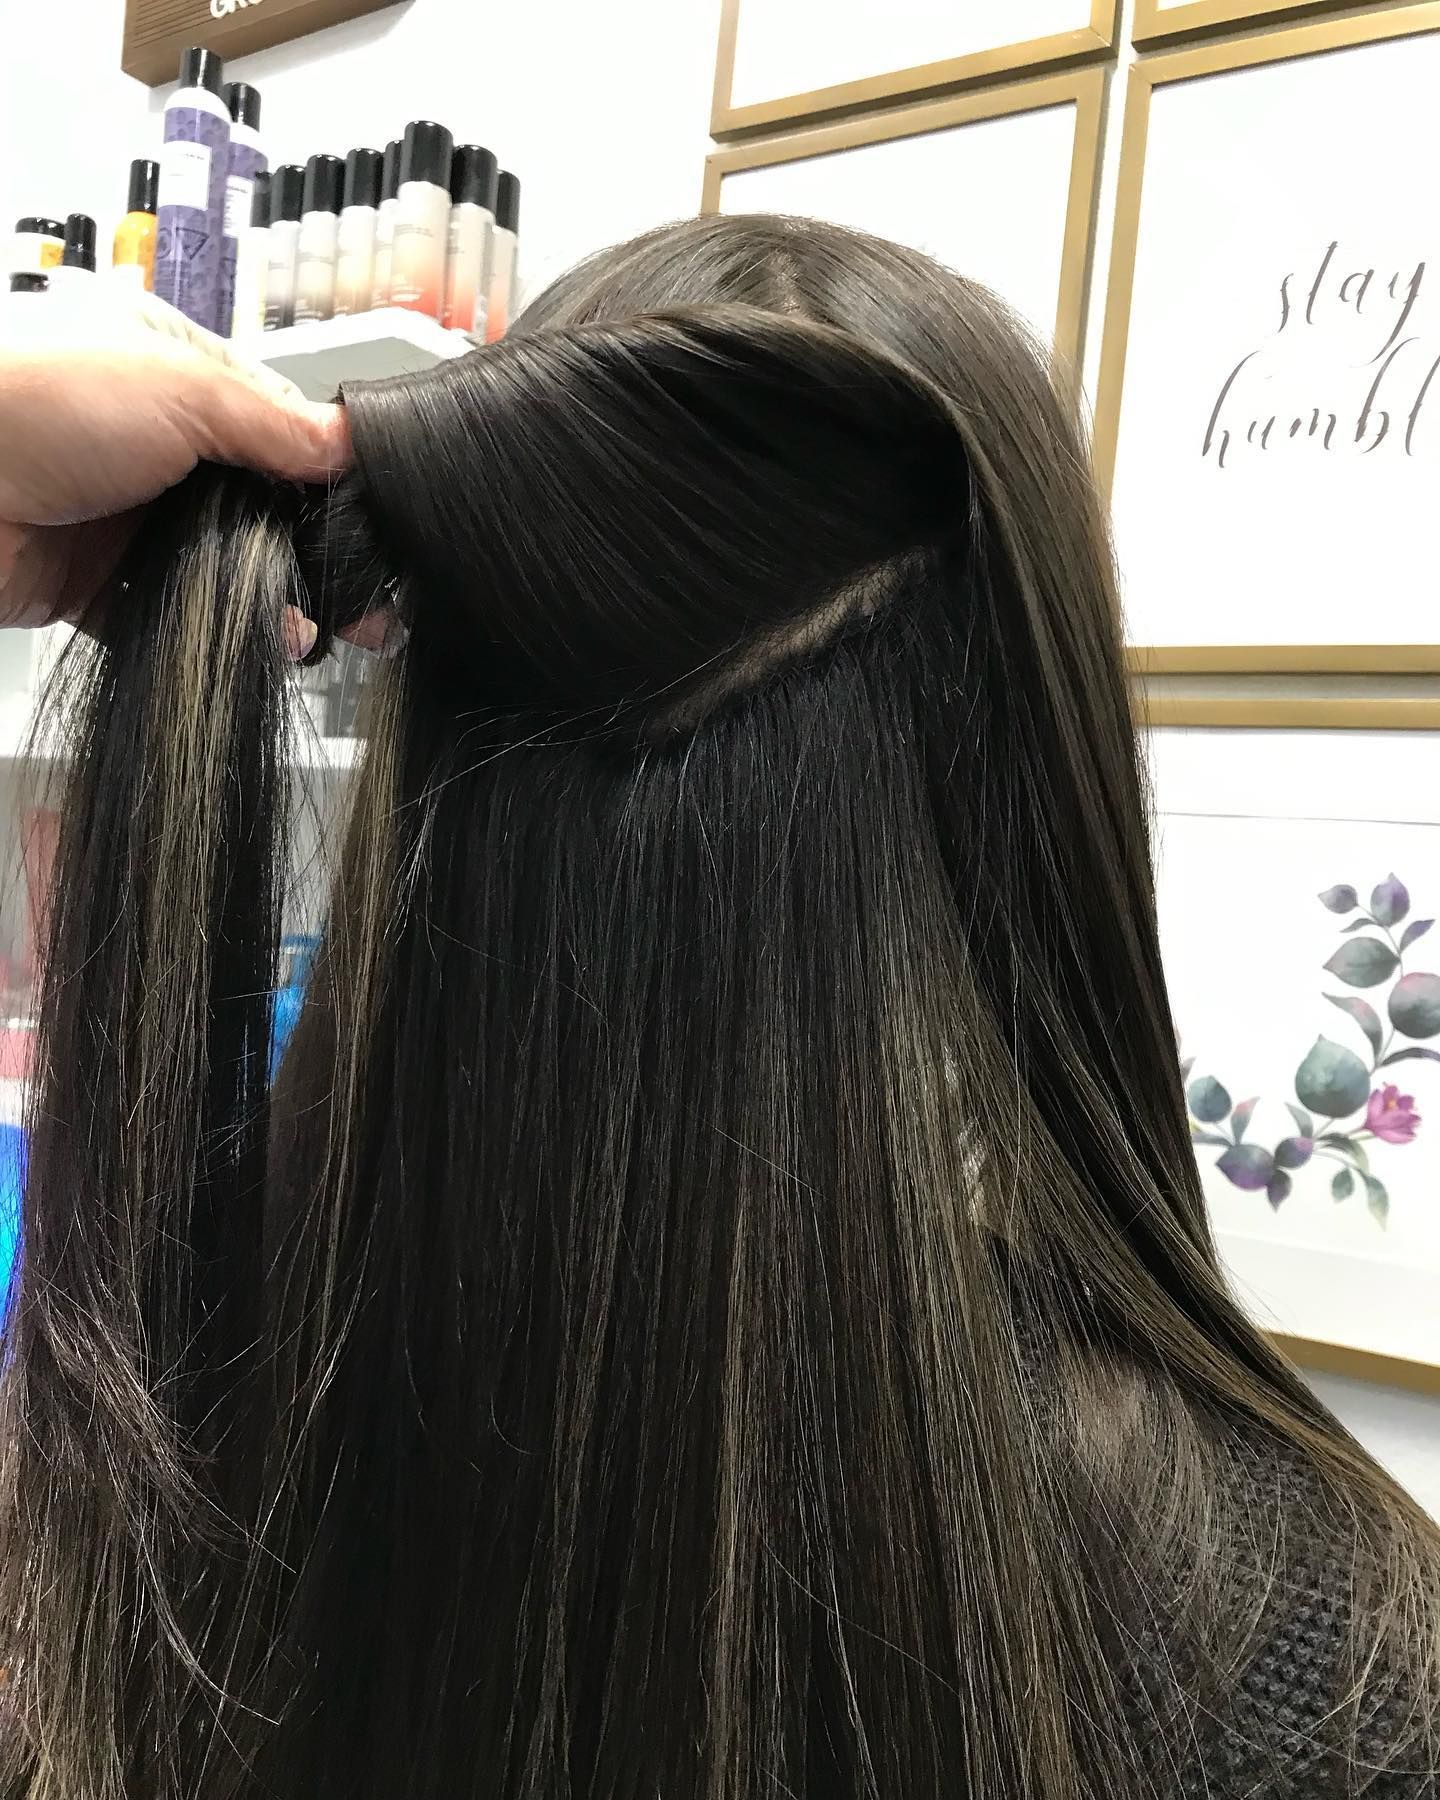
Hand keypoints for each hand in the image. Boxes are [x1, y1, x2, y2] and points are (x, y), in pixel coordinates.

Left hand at [0, 288, 372, 654]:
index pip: (277, 431)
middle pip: (259, 507)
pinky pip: (179, 614)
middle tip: (373, 598)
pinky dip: (224, 633)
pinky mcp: (103, 584)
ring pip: (227, 566)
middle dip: (316, 552)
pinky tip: (272, 643)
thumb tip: (352, 441)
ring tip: (330, 629)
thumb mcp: (180, 391)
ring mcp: (128, 518)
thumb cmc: (37, 409)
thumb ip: (273, 424)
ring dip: (279, 598)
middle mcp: (155, 448)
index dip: (330, 479)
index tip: (380, 522)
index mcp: (174, 379)